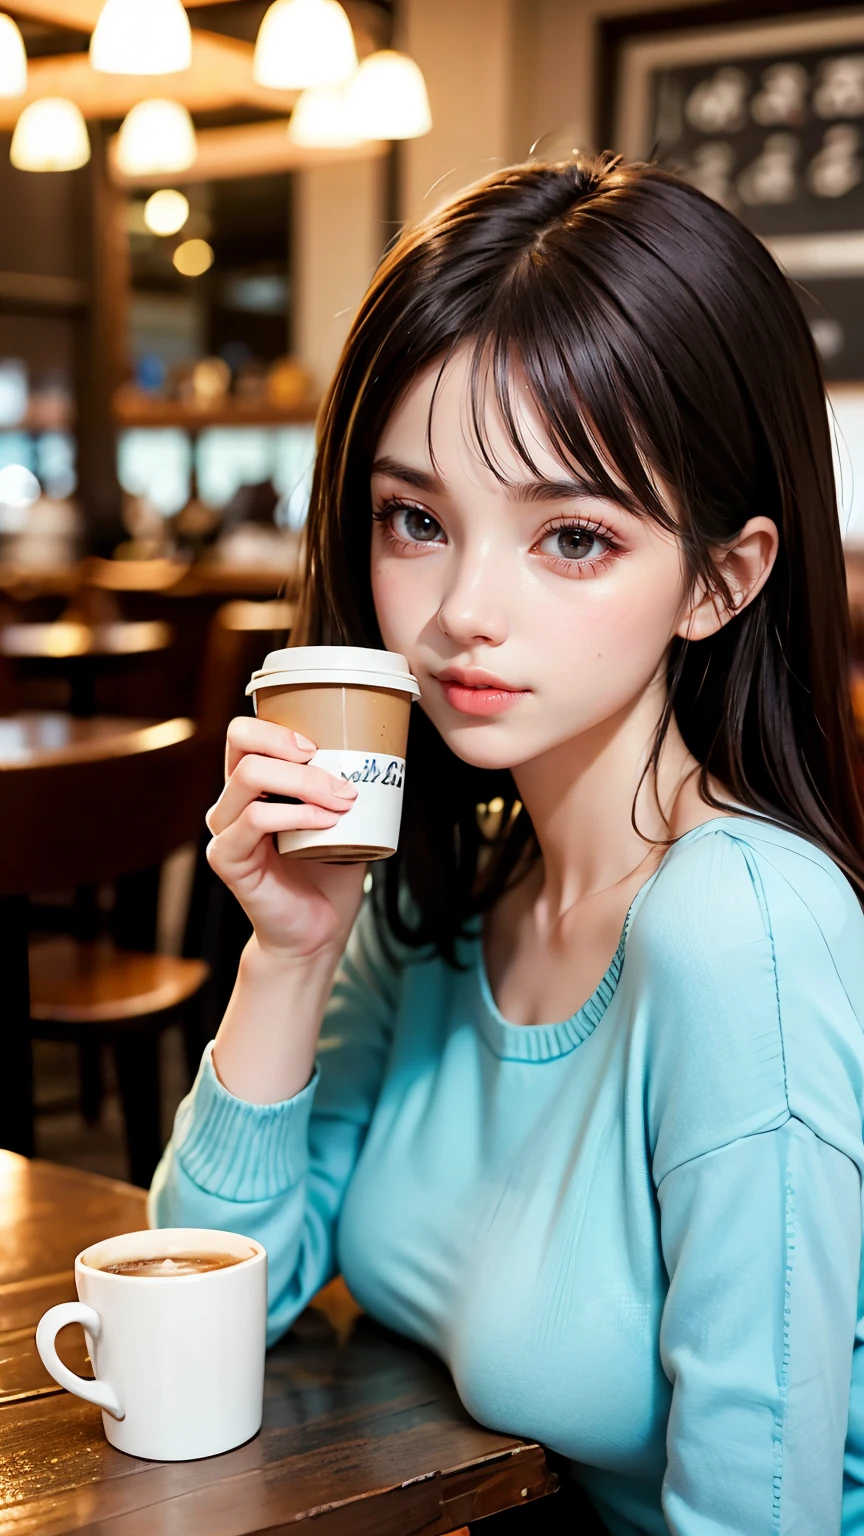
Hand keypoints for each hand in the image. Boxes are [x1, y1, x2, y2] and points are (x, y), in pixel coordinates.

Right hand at [205, 717, 368, 961]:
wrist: (317, 930)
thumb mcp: (342, 817)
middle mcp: (231, 802)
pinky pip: (255, 819)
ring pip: (251, 776)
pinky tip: (325, 823)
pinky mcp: (227, 858)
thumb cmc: (328, 873)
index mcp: (252, 786)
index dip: (278, 728)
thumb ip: (346, 784)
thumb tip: (381, 752)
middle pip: (243, 744)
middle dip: (297, 753)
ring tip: (342, 803)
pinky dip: (296, 814)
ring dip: (305, 783)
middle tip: (341, 782)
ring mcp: (224, 829)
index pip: (244, 734)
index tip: (320, 746)